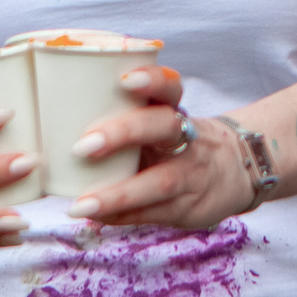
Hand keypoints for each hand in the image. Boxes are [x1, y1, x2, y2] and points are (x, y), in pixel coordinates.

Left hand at [58, 69, 261, 229]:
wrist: (241, 169)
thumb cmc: (179, 142)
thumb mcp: (163, 121)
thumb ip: (124, 118)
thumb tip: (55, 123)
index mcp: (175, 111)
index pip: (170, 88)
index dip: (152, 80)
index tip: (125, 79)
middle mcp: (188, 139)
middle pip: (163, 127)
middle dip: (124, 133)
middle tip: (82, 146)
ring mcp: (192, 174)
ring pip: (161, 181)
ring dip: (118, 194)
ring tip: (82, 205)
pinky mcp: (190, 207)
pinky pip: (154, 213)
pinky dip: (123, 215)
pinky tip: (95, 217)